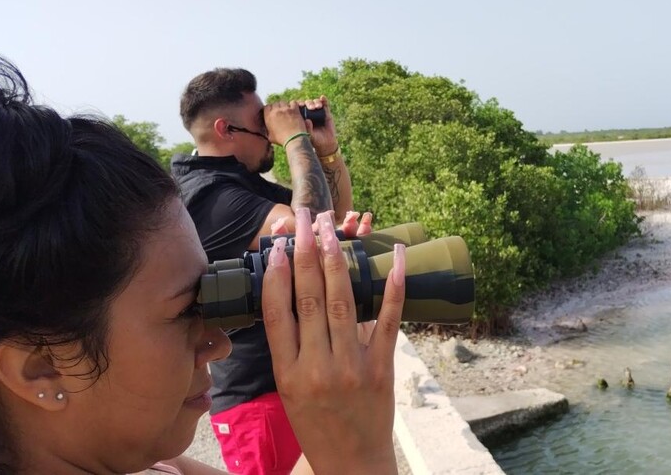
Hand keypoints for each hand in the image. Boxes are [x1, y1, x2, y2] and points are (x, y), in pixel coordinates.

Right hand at [261, 209, 402, 474]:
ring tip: (333, 228)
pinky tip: (394, 257)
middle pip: (309, 299)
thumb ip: (291, 347)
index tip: (276, 245)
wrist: (352, 463)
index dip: (275, 276)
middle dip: (306, 253)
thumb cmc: (317, 424)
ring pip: (344, 302)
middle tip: (306, 220)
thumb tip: (290, 294)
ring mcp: (353, 366)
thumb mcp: (289, 389)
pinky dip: (393, 286)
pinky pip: (388, 320)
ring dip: (338, 259)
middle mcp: (318, 367)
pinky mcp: (383, 368)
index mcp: (288, 374)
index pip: (277, 314)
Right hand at [264, 100, 309, 146]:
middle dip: (278, 107)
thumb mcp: (270, 137)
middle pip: (275, 103)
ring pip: (283, 102)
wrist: (293, 140)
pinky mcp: (294, 110)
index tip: (273, 111)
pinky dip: (293, 105)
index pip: (267, 107)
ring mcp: (285, 110)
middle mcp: (276, 111)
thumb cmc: (282, 140)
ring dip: (285, 105)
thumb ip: (268, 131)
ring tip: (287, 110)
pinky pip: (293, 102)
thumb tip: (267, 130)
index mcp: (268, 117)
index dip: (270, 108)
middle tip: (281, 111)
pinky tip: (294, 109)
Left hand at [302, 95, 339, 156]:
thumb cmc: (314, 141)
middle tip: (311, 108)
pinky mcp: (326, 113)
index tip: (299, 104)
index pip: (299, 108)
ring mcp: (318, 113)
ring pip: (315, 103)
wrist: (325, 145)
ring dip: (316, 102)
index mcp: (302, 118)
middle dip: (308, 103)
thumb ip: (307, 128)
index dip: (299, 104)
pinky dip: (324, 100)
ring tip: (317, 106)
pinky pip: (325, 105)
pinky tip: (323, 98)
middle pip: (307, 104)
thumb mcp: (308, 135)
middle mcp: (309, 114)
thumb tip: (307, 120)